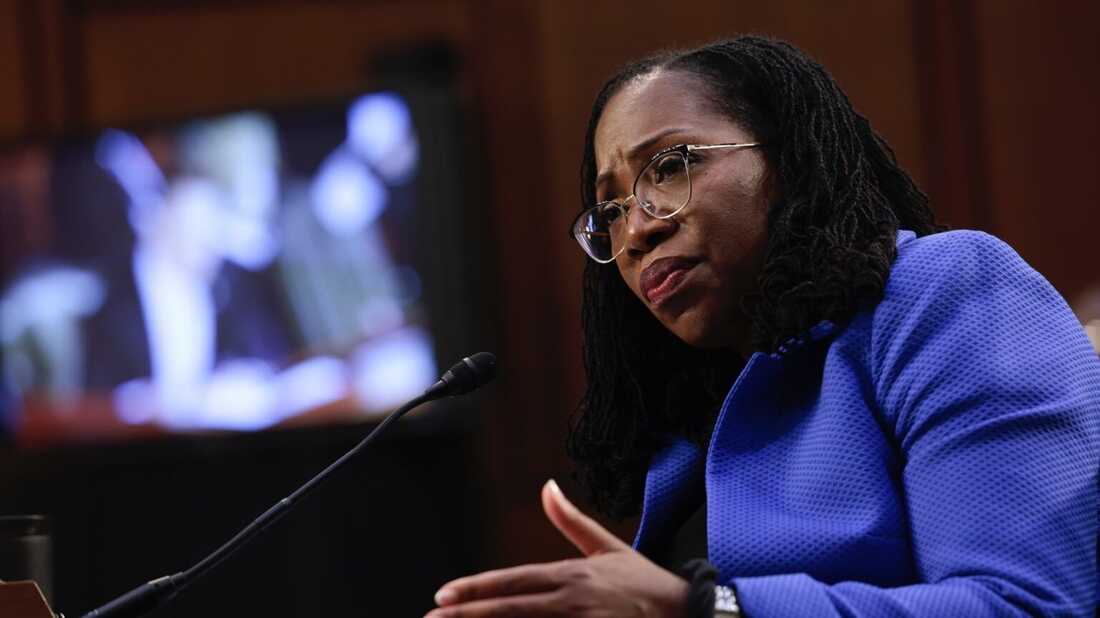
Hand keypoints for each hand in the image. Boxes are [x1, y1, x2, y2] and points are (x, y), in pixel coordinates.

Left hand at [426, 479, 688, 616]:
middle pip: (509, 609)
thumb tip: (546, 486)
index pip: (513, 581)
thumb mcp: (608, 548)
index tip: (443, 596)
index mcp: (572, 575)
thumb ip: (570, 520)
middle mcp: (571, 601)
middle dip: (467, 615)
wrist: (689, 615)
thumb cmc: (646, 584)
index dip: (476, 588)